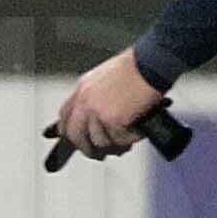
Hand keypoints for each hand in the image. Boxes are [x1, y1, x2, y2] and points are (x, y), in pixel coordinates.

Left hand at [53, 48, 168, 158]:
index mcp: (83, 88)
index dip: (68, 129)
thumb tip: (101, 114)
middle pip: (75, 134)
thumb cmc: (137, 66)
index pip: (65, 115)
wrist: (151, 64)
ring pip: (99, 141)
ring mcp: (97, 112)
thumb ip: (99, 95)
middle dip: (86, 147)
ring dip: (115, 142)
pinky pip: (119, 140)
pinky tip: (137, 131)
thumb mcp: (107, 76)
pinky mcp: (113, 120)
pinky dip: (130, 138)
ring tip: (127, 137)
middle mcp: (86, 100)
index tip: (72, 137)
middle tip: (96, 153)